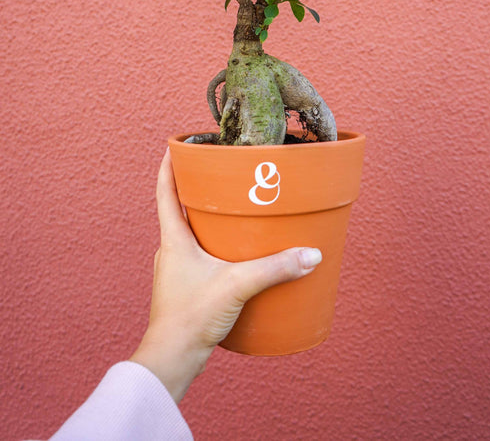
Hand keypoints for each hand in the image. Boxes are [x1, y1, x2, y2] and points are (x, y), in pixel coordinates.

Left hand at [130, 149, 321, 402]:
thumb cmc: (190, 318)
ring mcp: (177, 269)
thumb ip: (275, 268)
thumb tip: (310, 254)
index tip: (178, 144)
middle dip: (195, 188)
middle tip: (217, 172)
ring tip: (231, 209)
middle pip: (177, 208)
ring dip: (205, 217)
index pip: (165, 191)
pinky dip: (213, 243)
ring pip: (188, 232)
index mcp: (173, 239)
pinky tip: (235, 252)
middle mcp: (171, 249)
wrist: (172, 358)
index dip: (170, 165)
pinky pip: (197, 254)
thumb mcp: (237, 285)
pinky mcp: (187, 286)